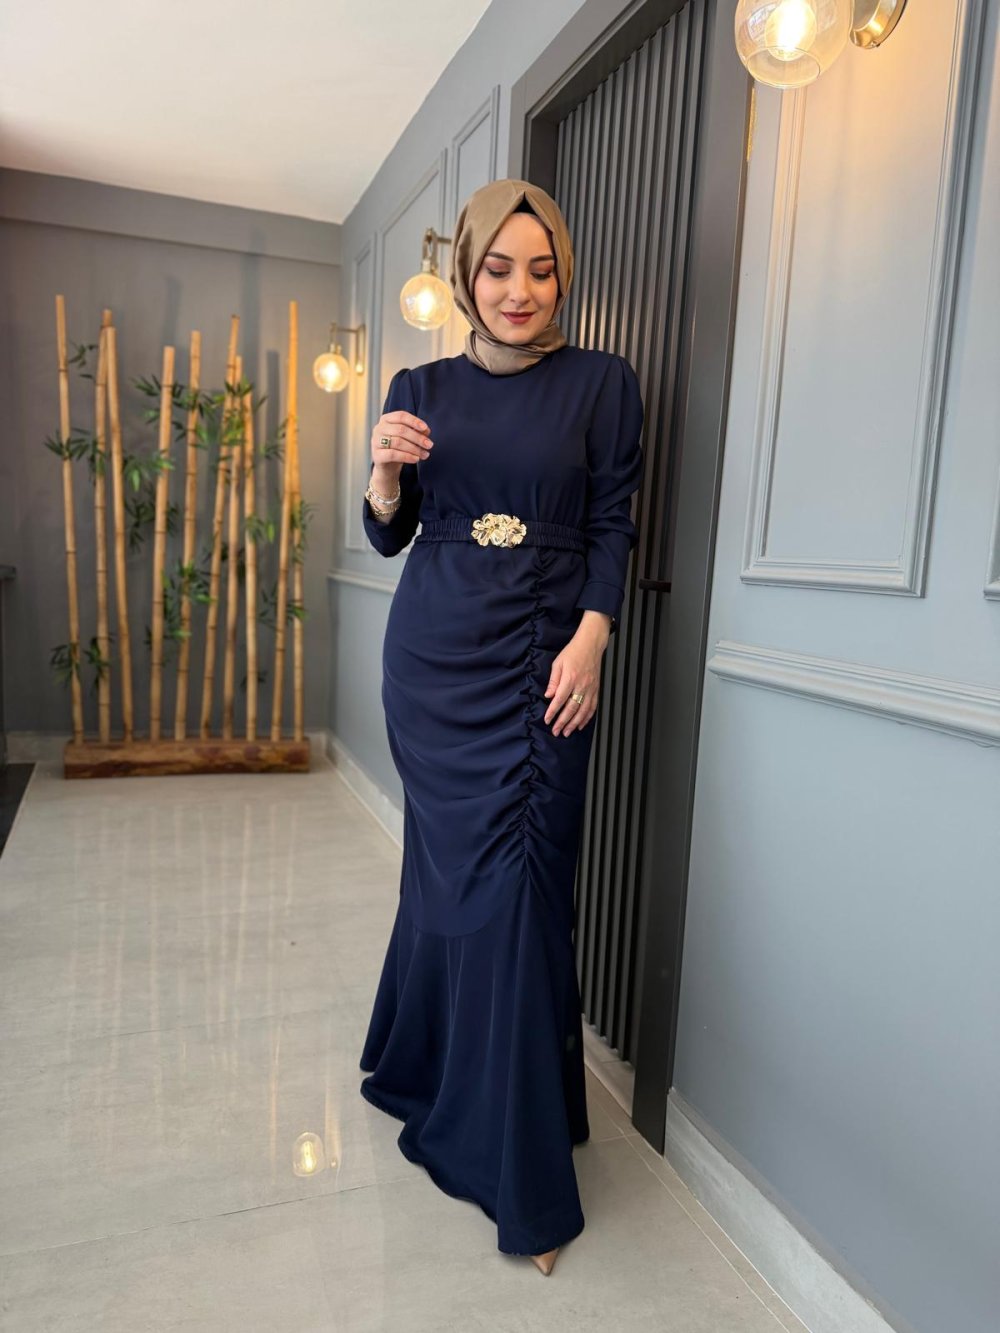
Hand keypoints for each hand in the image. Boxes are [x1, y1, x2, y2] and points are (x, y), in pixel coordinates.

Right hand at [370, 408, 433, 490]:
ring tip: (425, 454)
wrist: (388, 467)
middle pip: (401, 429)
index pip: (401, 416)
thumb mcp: (409, 438)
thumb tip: (426, 431)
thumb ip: (417, 431)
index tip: (426, 428)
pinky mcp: (376, 455)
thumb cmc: (399, 448)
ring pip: (398, 442)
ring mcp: (375, 442)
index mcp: (386, 419)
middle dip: (417, 437)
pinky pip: (393, 454)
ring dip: (414, 448)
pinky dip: (407, 456)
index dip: (414, 421)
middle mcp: (379, 428)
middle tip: (429, 445)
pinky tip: (416, 459)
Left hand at [542, 612, 611, 735]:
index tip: (547, 720)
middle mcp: (581, 686)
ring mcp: (591, 689)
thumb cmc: (573, 652)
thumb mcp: (558, 663)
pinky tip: (581, 725)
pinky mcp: (596, 690)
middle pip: (571, 708)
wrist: (591, 645)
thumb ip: (553, 681)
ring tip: (567, 732)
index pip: (560, 699)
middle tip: (556, 732)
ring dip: (574, 723)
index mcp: (570, 678)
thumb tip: (548, 696)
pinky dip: (587, 718)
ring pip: (583, 710)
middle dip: (563, 722)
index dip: (553, 712)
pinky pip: (592, 707)